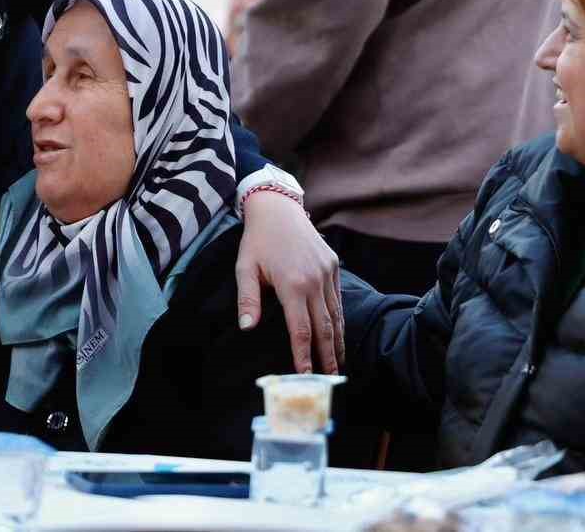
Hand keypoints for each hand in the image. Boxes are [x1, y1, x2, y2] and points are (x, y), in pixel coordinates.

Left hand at [235, 192, 343, 372]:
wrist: (278, 209)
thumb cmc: (257, 240)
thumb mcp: (245, 268)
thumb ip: (248, 299)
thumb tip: (246, 327)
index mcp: (292, 284)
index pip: (301, 329)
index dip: (303, 354)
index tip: (306, 374)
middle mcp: (314, 281)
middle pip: (325, 327)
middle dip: (327, 355)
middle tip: (329, 377)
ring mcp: (327, 273)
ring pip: (336, 315)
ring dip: (338, 340)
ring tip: (338, 362)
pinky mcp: (333, 266)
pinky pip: (338, 299)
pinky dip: (339, 319)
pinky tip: (338, 333)